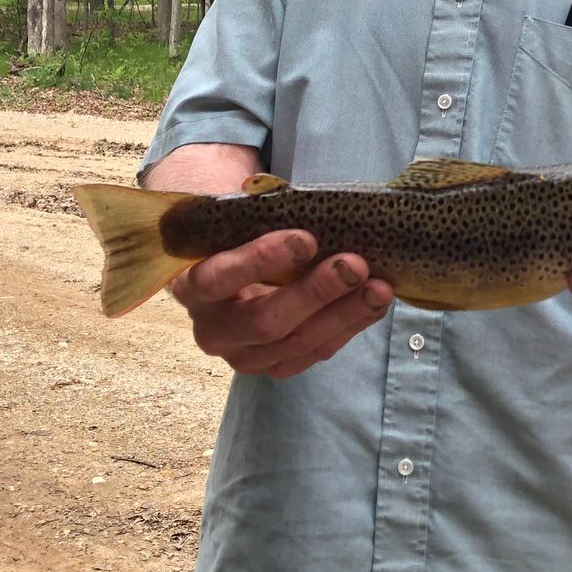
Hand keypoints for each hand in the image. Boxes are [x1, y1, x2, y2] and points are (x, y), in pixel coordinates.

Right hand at [168, 230, 393, 377]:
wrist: (231, 271)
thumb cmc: (237, 238)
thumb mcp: (235, 223)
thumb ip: (257, 217)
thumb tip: (300, 204)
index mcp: (191, 287)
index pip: (219, 278)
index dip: (261, 260)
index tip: (305, 239)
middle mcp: (212, 330)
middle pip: (264, 321)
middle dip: (315, 293)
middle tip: (355, 265)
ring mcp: (244, 355)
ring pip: (297, 343)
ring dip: (344, 313)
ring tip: (380, 287)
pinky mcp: (275, 367)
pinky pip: (316, 353)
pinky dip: (350, 326)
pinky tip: (375, 304)